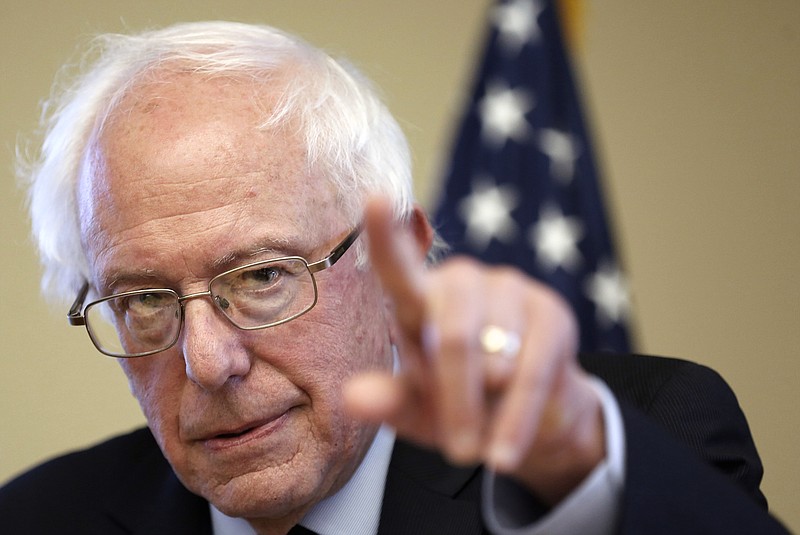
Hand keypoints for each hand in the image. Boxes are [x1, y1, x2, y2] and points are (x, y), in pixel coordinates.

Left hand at [344, 198, 605, 503]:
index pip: (398, 268)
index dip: (384, 235)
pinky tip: (505, 452)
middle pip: (453, 336)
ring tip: (483, 442)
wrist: (527, 422)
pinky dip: (516, 420)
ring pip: (494, 359)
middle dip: (455, 402)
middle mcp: (462, 283)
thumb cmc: (460, 408)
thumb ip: (389, 401)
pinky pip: (532, 373)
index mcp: (420, 300)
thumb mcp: (419, 412)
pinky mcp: (552, 312)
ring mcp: (510, 290)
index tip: (373, 198)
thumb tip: (352, 397)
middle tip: (456, 453)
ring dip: (487, 415)